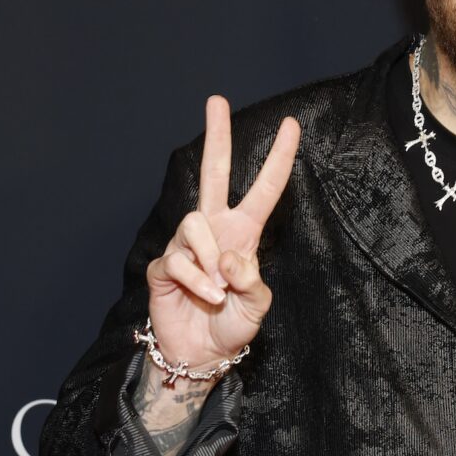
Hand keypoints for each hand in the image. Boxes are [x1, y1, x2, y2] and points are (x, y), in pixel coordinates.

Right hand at [146, 96, 300, 369]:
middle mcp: (214, 231)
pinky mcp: (164, 264)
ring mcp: (187, 245)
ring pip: (194, 223)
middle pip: (212, 174)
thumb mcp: (257, 305)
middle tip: (217, 101)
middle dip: (216, 137)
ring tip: (218, 289)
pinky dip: (195, 280)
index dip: (278, 159)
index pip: (264, 191)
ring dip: (209, 257)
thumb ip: (252, 280)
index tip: (291, 125)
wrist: (202, 353)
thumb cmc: (234, 326)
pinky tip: (204, 296)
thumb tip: (230, 254)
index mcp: (244, 234)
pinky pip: (178, 258)